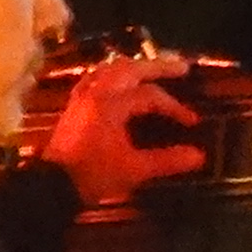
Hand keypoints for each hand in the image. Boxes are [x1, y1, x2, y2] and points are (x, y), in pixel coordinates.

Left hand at [35, 56, 201, 211]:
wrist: (52, 184)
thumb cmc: (94, 174)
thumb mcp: (134, 169)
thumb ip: (167, 160)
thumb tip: (199, 156)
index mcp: (111, 105)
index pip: (150, 96)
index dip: (174, 107)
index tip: (192, 122)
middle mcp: (96, 94)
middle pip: (129, 69)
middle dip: (157, 67)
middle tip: (181, 68)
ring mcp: (82, 98)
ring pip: (108, 70)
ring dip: (133, 68)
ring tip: (151, 70)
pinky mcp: (74, 106)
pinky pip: (94, 79)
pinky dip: (111, 76)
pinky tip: (118, 82)